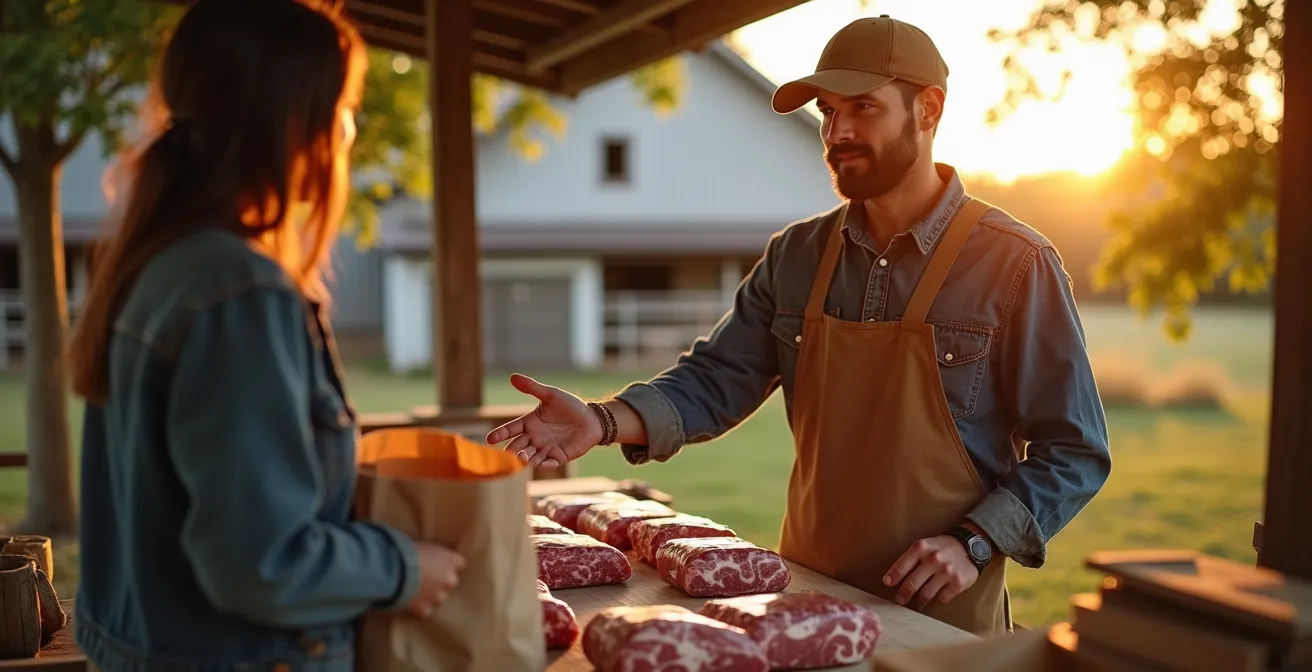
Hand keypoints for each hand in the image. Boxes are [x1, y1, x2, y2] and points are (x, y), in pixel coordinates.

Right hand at [405, 542, 465, 617]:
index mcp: (450, 560)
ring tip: (418, 591)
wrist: (394, 570)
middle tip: (427, 578)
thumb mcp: (422, 545)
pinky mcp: (425, 608)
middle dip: (441, 581)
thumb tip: (426, 555)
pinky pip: (426, 610)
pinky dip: (420, 608)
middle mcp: (448, 579)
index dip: (449, 564)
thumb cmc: (407, 550)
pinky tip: (412, 602)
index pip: (460, 563)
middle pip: (451, 582)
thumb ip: (431, 553)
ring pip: (440, 598)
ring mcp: (438, 595)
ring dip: (432, 595)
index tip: (441, 564)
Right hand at [485, 373, 602, 469]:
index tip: (490, 439)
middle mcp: (535, 437)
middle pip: (517, 446)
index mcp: (530, 423)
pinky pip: (548, 463)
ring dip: (525, 459)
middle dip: (512, 451)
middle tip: (509, 453)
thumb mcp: (551, 395)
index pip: (511, 429)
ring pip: (530, 457)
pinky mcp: (559, 457)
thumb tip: (512, 377)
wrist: (593, 419)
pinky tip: (539, 464)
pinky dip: (543, 465)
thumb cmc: (571, 406)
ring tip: (523, 458)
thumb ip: (533, 388)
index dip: (501, 434)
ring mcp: (546, 448)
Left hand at [883, 536, 978, 609]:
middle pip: (912, 583)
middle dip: (903, 595)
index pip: (902, 566)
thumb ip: (911, 558)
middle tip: (900, 600)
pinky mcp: (958, 583)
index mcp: (922, 548)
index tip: (887, 584)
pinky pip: (942, 597)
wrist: (970, 546)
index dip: (893, 576)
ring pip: (926, 594)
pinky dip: (938, 599)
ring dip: (919, 601)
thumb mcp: (925, 545)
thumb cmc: (942, 547)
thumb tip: (893, 577)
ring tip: (916, 604)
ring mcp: (947, 572)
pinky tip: (937, 596)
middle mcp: (933, 559)